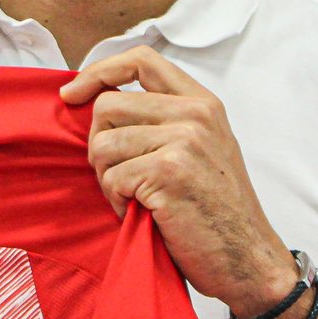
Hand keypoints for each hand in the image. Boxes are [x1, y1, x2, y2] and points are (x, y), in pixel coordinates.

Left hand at [60, 47, 298, 312]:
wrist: (246, 258)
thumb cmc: (216, 211)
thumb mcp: (201, 149)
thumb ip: (164, 120)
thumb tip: (94, 103)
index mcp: (202, 102)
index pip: (140, 60)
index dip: (98, 72)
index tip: (71, 94)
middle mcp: (195, 114)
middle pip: (107, 106)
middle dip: (99, 145)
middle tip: (119, 178)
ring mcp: (183, 140)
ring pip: (102, 145)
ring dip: (107, 179)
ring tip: (135, 199)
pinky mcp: (168, 171)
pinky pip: (111, 178)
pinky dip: (117, 202)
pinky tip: (142, 214)